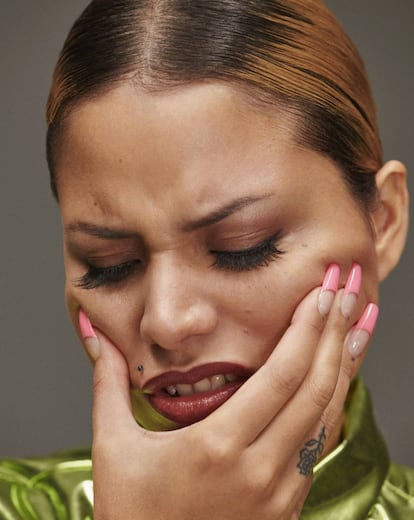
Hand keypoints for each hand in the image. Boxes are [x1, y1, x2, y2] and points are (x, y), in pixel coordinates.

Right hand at [81, 265, 375, 519]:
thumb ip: (108, 382)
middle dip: (335, 331)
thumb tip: (93, 333)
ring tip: (360, 322)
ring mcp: (280, 492)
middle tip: (348, 289)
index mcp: (217, 446)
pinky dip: (334, 401)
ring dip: (346, 363)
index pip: (281, 374)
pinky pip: (320, 443)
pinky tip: (340, 374)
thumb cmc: (130, 516)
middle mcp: (259, 468)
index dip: (308, 328)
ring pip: (328, 415)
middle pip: (314, 386)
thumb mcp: (113, 446)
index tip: (322, 290)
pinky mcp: (288, 506)